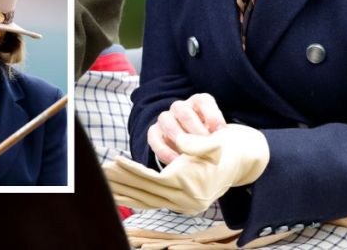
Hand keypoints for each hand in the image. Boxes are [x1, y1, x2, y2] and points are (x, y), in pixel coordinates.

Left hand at [105, 123, 268, 214]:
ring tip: (108, 185)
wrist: (245, 161)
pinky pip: (154, 202)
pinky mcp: (182, 202)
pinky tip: (125, 194)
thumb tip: (181, 144)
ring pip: (147, 199)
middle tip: (102, 174)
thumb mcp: (215, 143)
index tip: (114, 162)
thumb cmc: (227, 148)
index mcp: (191, 185)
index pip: (153, 181)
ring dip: (126, 192)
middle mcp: (185, 199)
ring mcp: (184, 203)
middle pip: (146, 192)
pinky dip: (138, 197)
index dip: (132, 171)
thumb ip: (198, 144)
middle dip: (123, 183)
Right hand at [148, 93, 226, 164]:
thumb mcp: (216, 134)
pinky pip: (154, 138)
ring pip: (167, 121)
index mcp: (198, 102)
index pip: (203, 102)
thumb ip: (219, 136)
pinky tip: (175, 162)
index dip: (212, 115)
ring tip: (189, 154)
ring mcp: (165, 118)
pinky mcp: (154, 132)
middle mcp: (180, 107)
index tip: (221, 131)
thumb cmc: (207, 140)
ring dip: (179, 138)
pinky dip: (164, 151)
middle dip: (196, 129)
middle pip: (184, 112)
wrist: (189, 149)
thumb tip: (221, 143)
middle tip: (204, 145)